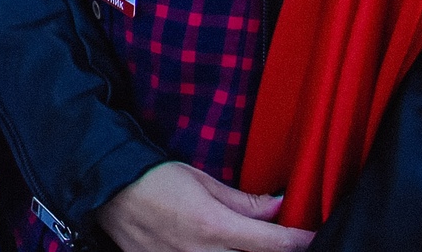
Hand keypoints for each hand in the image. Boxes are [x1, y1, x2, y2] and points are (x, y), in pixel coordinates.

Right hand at [96, 162, 313, 251]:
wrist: (107, 190)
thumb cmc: (154, 178)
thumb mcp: (201, 180)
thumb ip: (243, 201)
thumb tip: (279, 206)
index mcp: (214, 226)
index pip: (273, 243)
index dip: (300, 241)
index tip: (314, 237)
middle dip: (274, 251)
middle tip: (283, 240)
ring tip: (249, 244)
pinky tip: (220, 248)